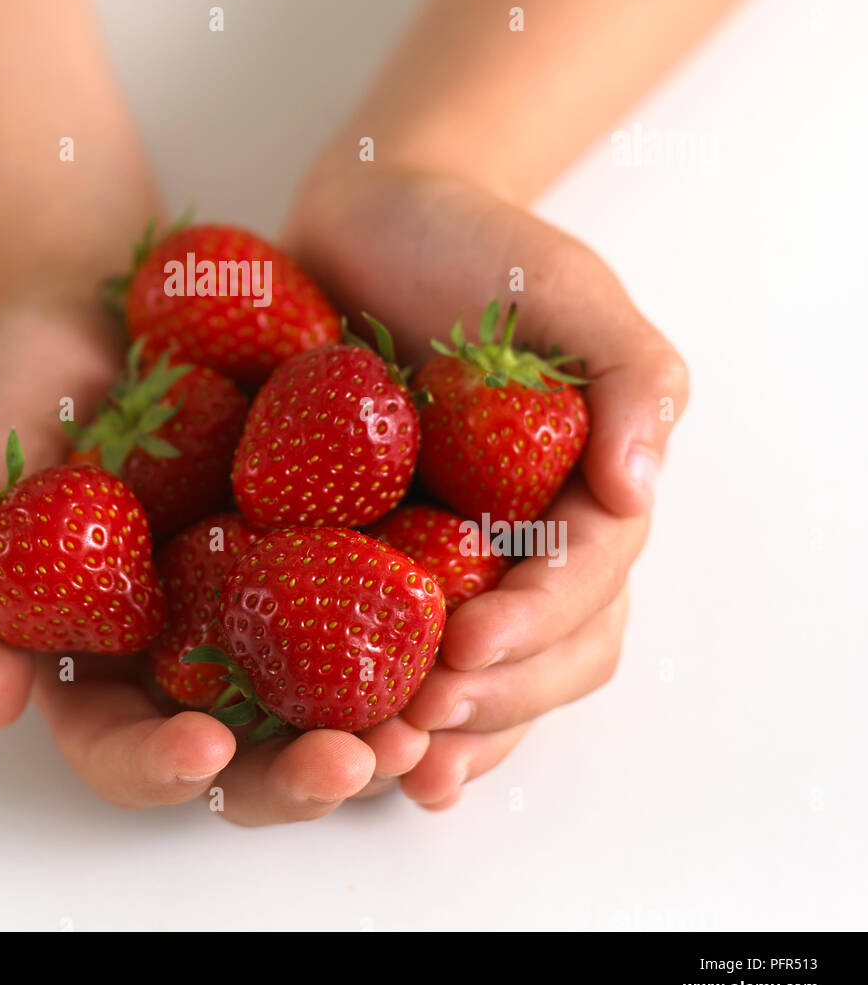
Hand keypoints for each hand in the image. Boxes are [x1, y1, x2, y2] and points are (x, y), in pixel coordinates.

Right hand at [0, 299, 432, 824]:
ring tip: (433, 712)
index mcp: (99, 658)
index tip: (205, 748)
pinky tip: (463, 611)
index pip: (125, 748)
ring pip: (325, 690)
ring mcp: (259, 591)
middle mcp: (188, 644)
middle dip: (301, 774)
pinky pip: (372, 586)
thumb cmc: (7, 393)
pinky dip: (414, 616)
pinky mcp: (319, 530)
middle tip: (360, 758)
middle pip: (248, 748)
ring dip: (381, 718)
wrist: (90, 300)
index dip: (161, 766)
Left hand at [282, 162, 689, 809]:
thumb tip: (638, 491)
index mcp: (581, 488)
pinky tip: (346, 738)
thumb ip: (630, 374)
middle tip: (423, 721)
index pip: (586, 583)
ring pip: (481, 675)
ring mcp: (450, 552)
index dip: (537, 626)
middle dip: (494, 699)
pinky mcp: (371, 551)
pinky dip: (382, 701)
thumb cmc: (470, 243)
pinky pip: (389, 646)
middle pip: (546, 655)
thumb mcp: (564, 285)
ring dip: (448, 732)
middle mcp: (525, 537)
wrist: (363, 221)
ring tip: (389, 763)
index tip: (470, 645)